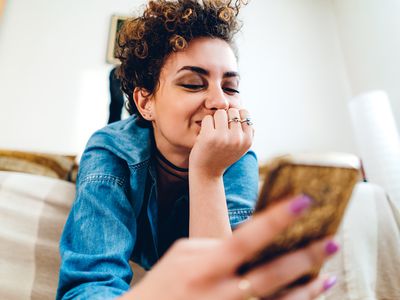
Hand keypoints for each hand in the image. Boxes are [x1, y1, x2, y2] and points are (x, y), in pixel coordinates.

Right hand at [120, 195, 338, 299]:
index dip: (277, 219)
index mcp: (206, 266)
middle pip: (272, 272)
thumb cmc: (164, 282)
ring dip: (308, 286)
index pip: (248, 237)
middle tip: (331, 238)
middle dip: (305, 255)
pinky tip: (310, 293)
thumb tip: (248, 238)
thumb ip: (215, 245)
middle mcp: (222, 291)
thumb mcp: (183, 253)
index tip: (303, 201)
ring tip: (328, 269)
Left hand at [189, 108, 253, 177]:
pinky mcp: (209, 137)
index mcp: (248, 140)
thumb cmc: (223, 156)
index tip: (229, 126)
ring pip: (220, 113)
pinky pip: (207, 118)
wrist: (207, 173)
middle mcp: (238, 138)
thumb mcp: (240, 147)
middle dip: (225, 117)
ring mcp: (223, 137)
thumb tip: (245, 113)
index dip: (236, 117)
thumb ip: (245, 132)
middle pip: (232, 111)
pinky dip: (205, 125)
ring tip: (213, 131)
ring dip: (214, 119)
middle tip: (220, 129)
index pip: (245, 113)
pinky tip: (205, 135)